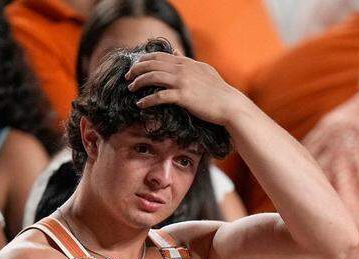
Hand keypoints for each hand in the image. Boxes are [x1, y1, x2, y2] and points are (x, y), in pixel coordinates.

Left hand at [126, 51, 244, 125]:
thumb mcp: (204, 70)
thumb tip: (175, 54)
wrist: (230, 105)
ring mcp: (182, 83)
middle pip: (152, 64)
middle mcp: (182, 70)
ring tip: (131, 88)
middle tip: (128, 77)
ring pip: (153, 77)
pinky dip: (148, 100)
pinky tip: (141, 104)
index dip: (144, 59)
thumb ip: (188, 62)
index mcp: (186, 63)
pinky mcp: (184, 97)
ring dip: (139, 82)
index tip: (135, 65)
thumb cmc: (219, 91)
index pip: (159, 55)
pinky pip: (160, 96)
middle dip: (136, 69)